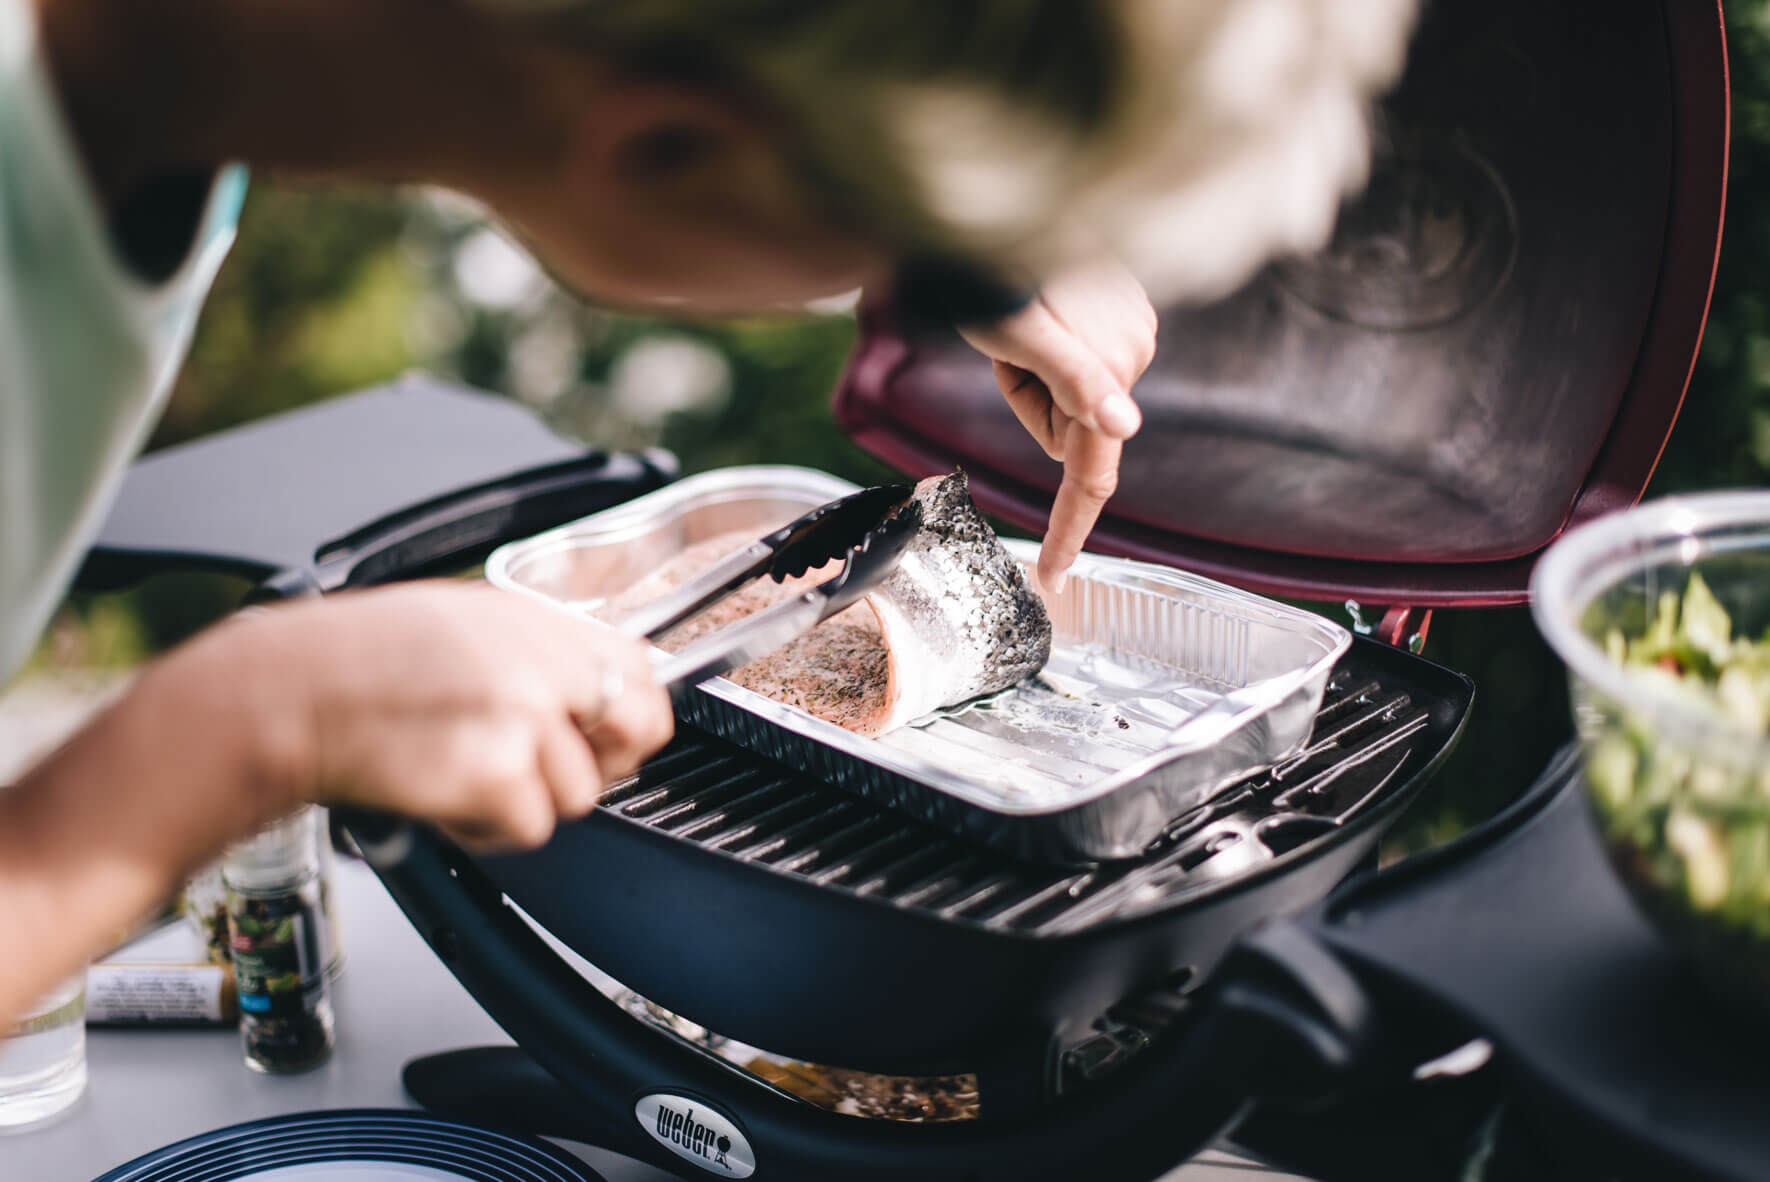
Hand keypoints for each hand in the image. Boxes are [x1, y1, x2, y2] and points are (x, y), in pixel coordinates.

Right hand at [150, 582, 672, 850]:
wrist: (286, 695)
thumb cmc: (356, 663)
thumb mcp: (463, 624)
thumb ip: (536, 653)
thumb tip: (591, 688)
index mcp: (536, 620)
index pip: (643, 668)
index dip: (630, 712)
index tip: (606, 733)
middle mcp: (542, 661)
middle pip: (638, 731)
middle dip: (601, 762)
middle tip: (541, 768)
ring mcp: (526, 716)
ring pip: (580, 792)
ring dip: (525, 799)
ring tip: (461, 770)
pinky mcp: (499, 772)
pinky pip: (530, 826)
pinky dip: (488, 827)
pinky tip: (444, 794)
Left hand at [959, 259, 1155, 594]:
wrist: (983, 219)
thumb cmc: (990, 277)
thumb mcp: (1021, 332)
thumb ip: (1076, 380)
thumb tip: (1124, 425)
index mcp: (1112, 370)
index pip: (1094, 473)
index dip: (1070, 528)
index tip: (1054, 577)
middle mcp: (1133, 354)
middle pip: (1075, 430)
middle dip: (1033, 407)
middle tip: (1007, 354)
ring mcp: (1130, 332)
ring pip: (1073, 399)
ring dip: (1035, 378)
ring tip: (1017, 329)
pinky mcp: (1120, 315)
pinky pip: (1077, 368)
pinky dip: (1046, 358)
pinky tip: (1036, 315)